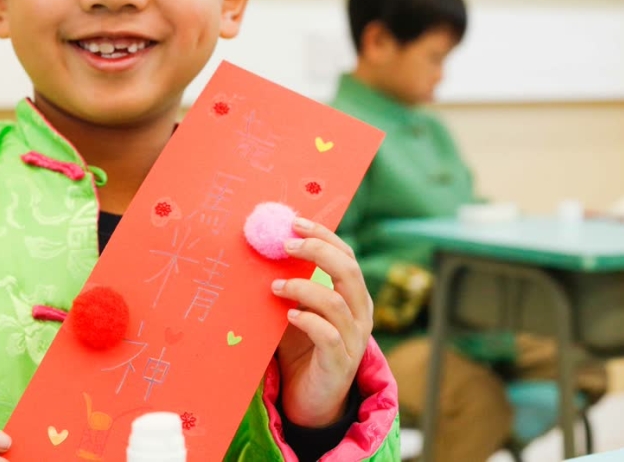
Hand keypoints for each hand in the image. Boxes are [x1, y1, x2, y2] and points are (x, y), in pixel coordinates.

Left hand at [273, 217, 373, 428]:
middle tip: (285, 246)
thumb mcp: (297, 308)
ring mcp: (353, 340)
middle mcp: (360, 315)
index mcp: (353, 296)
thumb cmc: (302, 348)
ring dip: (303, 287)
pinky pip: (329, 336)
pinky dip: (308, 321)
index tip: (295, 223)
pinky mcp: (340, 364)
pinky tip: (290, 316)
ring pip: (337, 302)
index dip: (324, 236)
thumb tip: (263, 247)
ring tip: (276, 286)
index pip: (346, 255)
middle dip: (317, 252)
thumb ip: (290, 283)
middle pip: (348, 272)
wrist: (311, 399)